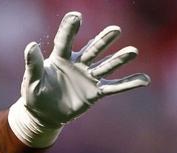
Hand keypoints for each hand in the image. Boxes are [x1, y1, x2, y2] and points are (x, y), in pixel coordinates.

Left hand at [8, 11, 149, 146]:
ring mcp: (89, 77)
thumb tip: (31, 45)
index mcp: (60, 58)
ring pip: (106, 65)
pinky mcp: (95, 92)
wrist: (45, 113)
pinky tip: (145, 80)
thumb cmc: (35, 94)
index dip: (70, 29)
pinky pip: (114, 87)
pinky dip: (129, 84)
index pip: (65, 41)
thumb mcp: (31, 81)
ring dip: (119, 59)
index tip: (76, 15)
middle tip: (116, 30)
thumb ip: (34, 64)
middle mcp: (78, 63)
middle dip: (104, 40)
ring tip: (133, 51)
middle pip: (93, 49)